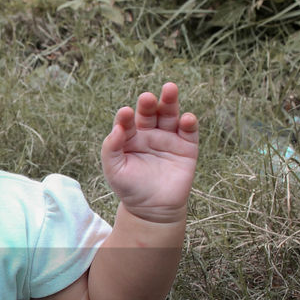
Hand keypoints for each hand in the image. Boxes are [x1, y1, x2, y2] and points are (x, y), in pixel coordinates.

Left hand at [100, 82, 198, 223]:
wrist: (152, 210)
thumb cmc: (129, 189)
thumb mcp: (113, 170)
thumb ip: (110, 148)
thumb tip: (116, 128)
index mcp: (130, 136)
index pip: (127, 121)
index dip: (125, 117)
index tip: (125, 114)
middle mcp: (149, 133)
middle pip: (150, 112)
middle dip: (149, 103)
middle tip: (147, 98)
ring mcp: (168, 138)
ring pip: (169, 115)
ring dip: (170, 102)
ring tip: (170, 89)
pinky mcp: (186, 147)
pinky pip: (189, 131)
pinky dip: (189, 122)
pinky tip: (186, 118)